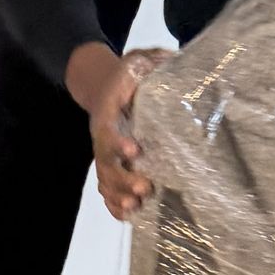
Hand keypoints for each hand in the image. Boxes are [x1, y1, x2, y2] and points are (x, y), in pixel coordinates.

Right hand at [67, 42, 164, 221]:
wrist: (103, 84)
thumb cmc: (126, 74)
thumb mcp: (137, 61)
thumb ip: (151, 62)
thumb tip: (173, 59)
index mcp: (107, 112)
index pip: (108, 130)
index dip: (118, 143)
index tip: (135, 151)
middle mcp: (101, 136)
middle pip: (104, 162)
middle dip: (122, 178)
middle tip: (144, 188)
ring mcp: (103, 152)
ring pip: (104, 178)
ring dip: (118, 194)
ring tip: (135, 207)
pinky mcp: (108, 163)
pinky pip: (105, 187)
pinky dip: (113, 203)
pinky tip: (127, 215)